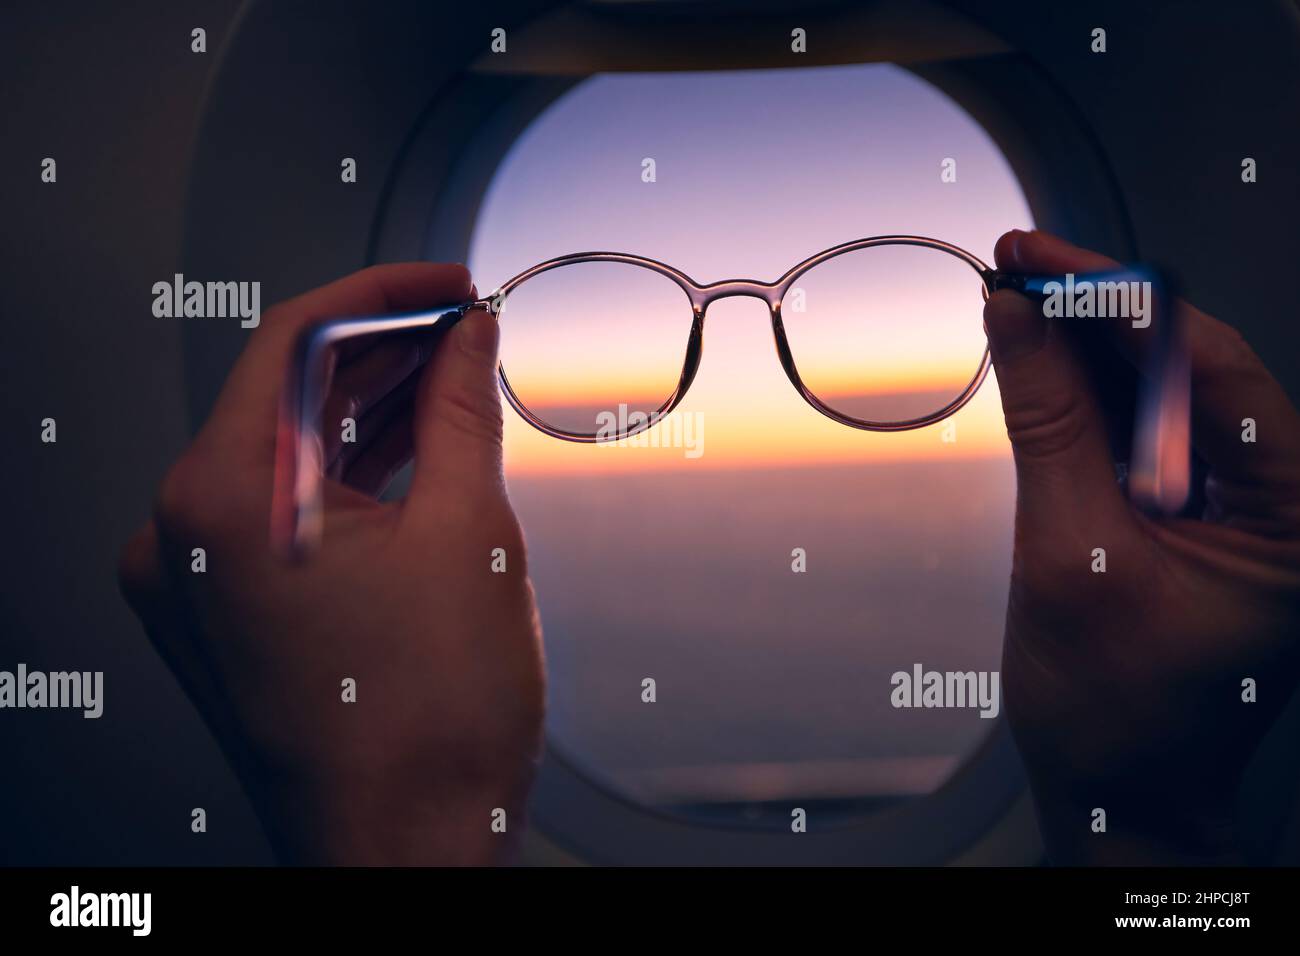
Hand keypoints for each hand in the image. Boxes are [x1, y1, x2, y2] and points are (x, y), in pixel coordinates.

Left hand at [118, 264, 544, 864]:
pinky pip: (280, 512)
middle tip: (464, 330)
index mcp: (223, 501)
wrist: (406, 848)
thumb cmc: (428, 723)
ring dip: (366, 413)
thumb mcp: (466, 531)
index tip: (447, 285)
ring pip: (285, 453)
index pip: (295, 340)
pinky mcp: (224, 613)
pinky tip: (413, 448)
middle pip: (285, 394)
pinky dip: (345, 476)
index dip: (384, 295)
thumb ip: (461, 410)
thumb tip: (468, 337)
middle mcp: (183, 535)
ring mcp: (195, 580)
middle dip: (381, 354)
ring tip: (451, 380)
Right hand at [985, 230, 1299, 863]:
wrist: (1117, 793)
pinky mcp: (1186, 511)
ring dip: (1080, 346)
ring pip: (1157, 391)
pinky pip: (1133, 432)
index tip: (1046, 260)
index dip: (1122, 298)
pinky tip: (1034, 359)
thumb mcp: (1072, 554)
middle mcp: (1277, 497)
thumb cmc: (1121, 712)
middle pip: (1188, 366)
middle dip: (1095, 311)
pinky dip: (1078, 395)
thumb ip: (1048, 426)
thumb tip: (1017, 322)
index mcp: (1294, 514)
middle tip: (1017, 266)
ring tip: (1013, 302)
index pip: (1213, 366)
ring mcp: (1234, 503)